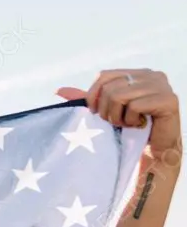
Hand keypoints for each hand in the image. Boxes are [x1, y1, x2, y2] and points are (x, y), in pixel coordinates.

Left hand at [57, 69, 181, 157]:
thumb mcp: (104, 112)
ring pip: (120, 96)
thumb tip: (58, 91)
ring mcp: (162, 86)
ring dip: (118, 117)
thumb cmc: (127, 131)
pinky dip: (131, 121)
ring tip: (128, 124)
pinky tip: (140, 126)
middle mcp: (151, 75)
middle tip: (117, 123)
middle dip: (107, 110)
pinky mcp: (169, 100)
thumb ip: (86, 99)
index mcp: (137, 73)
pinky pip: (135, 106)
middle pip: (110, 88)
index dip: (93, 96)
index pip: (103, 76)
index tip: (96, 113)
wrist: (152, 153)